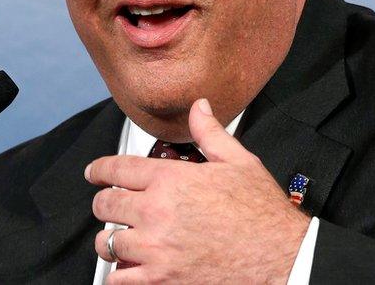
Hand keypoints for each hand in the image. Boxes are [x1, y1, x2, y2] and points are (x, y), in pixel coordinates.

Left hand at [86, 98, 310, 283]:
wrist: (280, 258)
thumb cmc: (262, 214)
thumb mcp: (239, 162)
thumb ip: (211, 133)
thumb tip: (199, 108)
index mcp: (172, 180)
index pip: (117, 168)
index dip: (99, 169)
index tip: (94, 173)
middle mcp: (157, 212)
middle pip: (105, 204)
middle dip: (103, 203)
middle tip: (107, 206)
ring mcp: (156, 249)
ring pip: (107, 242)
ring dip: (108, 240)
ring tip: (116, 239)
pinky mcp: (161, 279)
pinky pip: (118, 279)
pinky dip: (118, 274)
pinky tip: (127, 268)